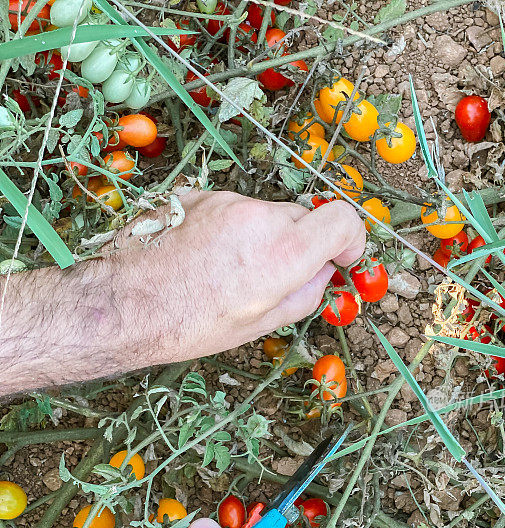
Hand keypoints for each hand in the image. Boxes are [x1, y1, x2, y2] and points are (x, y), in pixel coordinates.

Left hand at [108, 190, 365, 362]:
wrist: (123, 304)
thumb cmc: (189, 324)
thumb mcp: (258, 324)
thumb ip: (303, 295)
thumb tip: (323, 275)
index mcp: (283, 254)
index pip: (343, 220)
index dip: (351, 238)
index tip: (343, 256)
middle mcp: (259, 218)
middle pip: (303, 218)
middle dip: (301, 243)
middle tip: (277, 275)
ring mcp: (226, 201)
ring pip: (265, 214)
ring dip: (261, 236)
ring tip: (228, 271)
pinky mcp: (199, 195)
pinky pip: (232, 209)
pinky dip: (230, 228)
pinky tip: (204, 256)